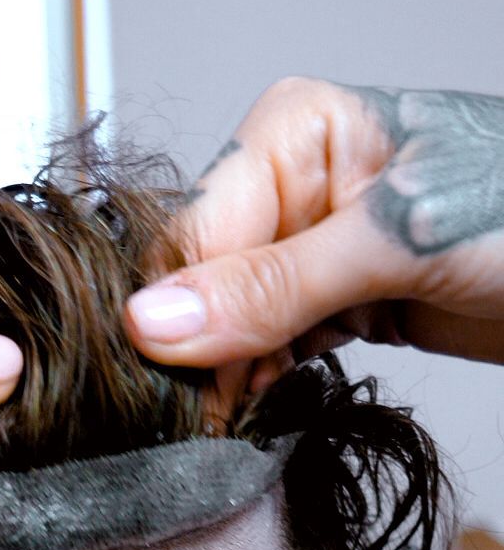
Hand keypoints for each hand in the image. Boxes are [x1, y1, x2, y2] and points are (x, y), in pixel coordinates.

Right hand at [125, 76, 503, 407]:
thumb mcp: (396, 245)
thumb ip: (274, 287)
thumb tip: (155, 323)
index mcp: (295, 131)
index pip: (196, 231)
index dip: (177, 314)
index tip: (176, 389)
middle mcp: (295, 182)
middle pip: (203, 281)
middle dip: (206, 350)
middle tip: (211, 417)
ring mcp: (316, 246)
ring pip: (232, 323)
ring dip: (237, 375)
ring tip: (242, 418)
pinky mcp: (343, 299)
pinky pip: (275, 345)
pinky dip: (271, 381)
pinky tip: (272, 405)